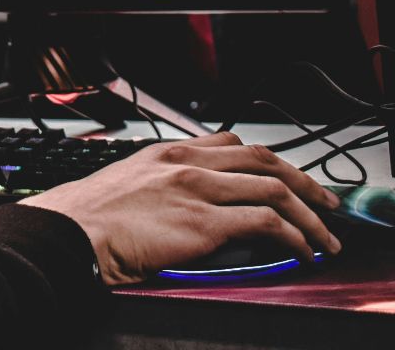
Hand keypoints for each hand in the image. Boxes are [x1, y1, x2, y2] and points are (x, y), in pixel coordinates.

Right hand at [20, 131, 342, 284]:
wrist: (69, 233)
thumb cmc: (88, 219)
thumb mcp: (126, 184)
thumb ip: (160, 185)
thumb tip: (182, 206)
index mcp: (168, 153)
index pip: (232, 143)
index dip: (268, 160)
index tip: (285, 175)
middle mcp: (188, 163)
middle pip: (264, 160)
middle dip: (304, 181)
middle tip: (325, 202)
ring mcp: (199, 190)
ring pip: (276, 189)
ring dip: (310, 215)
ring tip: (325, 236)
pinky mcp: (205, 223)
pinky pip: (267, 224)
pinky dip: (295, 237)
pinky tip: (302, 251)